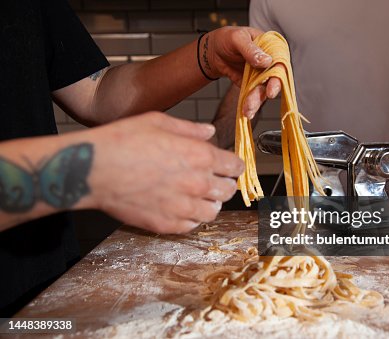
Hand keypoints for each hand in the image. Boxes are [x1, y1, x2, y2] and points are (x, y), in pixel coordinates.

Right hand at [88, 112, 243, 233]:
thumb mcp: (158, 122)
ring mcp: (182, 207)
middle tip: (214, 181)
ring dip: (209, 203)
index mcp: (199, 156)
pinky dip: (191, 218)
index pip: (234, 167)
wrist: (93, 169)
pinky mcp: (167, 224)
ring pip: (213, 212)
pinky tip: (181, 208)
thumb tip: (209, 132)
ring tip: (198, 196)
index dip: (234, 166)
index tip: (230, 167)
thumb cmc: (122, 141)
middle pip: (228, 190)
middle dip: (224, 184)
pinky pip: (191, 226)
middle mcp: (197, 183)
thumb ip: (190, 129)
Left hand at [205, 27, 281, 117]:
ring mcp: (261, 75)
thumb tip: (266, 61)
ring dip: (256, 101)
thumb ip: (251, 49)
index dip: (278, 77)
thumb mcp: (237, 38)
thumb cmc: (227, 38)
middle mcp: (269, 63)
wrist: (213, 51)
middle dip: (267, 92)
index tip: (271, 90)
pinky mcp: (252, 85)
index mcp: (271, 47)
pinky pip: (253, 95)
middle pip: (274, 80)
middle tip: (259, 101)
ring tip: (247, 110)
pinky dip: (250, 104)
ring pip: (263, 91)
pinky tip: (246, 111)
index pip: (280, 62)